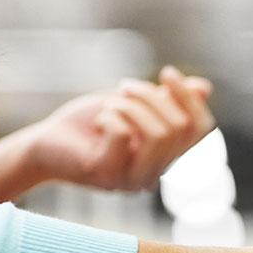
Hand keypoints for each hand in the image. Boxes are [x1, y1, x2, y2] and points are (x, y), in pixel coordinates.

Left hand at [0, 66, 213, 201]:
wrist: (47, 141)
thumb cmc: (91, 122)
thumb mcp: (135, 104)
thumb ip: (168, 100)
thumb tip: (205, 88)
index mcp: (167, 158)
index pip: (202, 130)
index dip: (189, 97)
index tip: (166, 72)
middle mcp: (155, 175)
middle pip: (179, 128)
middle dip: (152, 96)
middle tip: (124, 86)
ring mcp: (132, 180)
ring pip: (158, 134)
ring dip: (131, 105)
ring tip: (110, 103)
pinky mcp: (106, 175)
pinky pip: (123, 134)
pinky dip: (110, 115)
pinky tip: (98, 120)